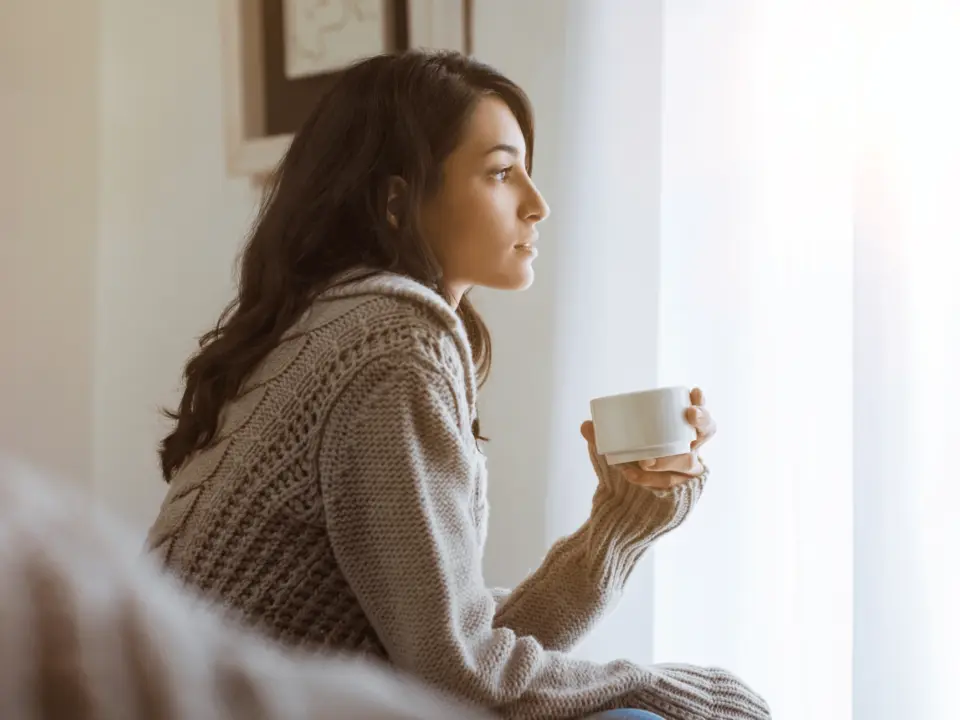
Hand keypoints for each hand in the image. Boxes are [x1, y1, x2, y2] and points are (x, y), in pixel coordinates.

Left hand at [581, 387, 715, 490]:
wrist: (625, 502)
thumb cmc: (627, 464)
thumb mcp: (613, 448)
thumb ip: (601, 437)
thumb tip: (586, 425)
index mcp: (678, 432)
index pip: (699, 415)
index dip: (701, 403)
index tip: (695, 392)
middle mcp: (690, 449)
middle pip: (706, 432)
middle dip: (702, 421)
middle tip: (689, 414)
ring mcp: (688, 471)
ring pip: (687, 461)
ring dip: (666, 459)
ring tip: (645, 461)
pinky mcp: (682, 490)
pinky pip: (671, 483)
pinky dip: (651, 480)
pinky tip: (633, 475)